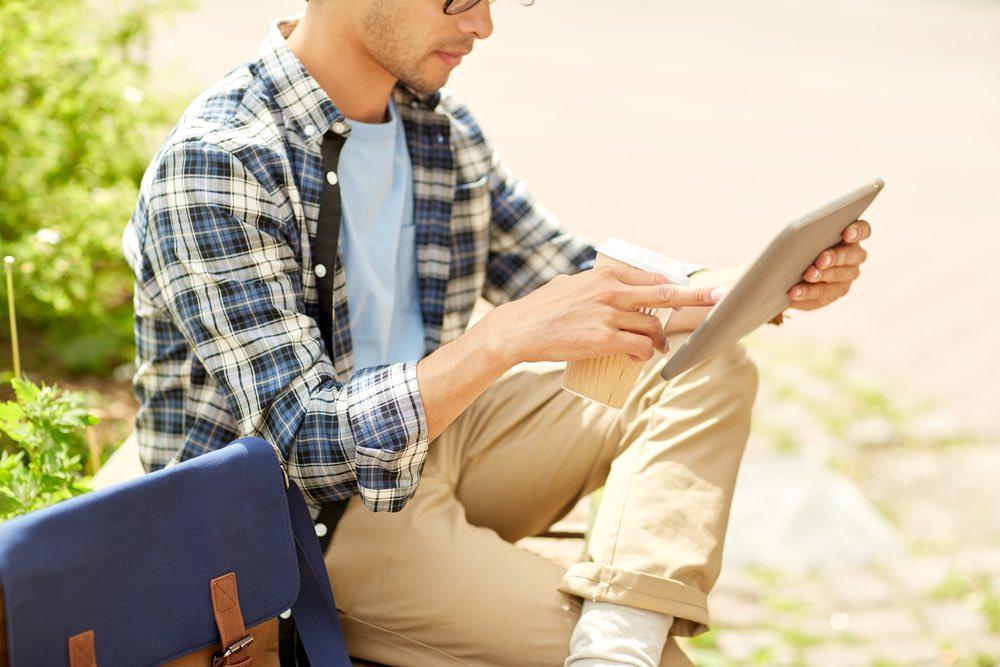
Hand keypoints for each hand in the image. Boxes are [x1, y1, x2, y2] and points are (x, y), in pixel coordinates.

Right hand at [488, 265, 723, 363]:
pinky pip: (638, 347)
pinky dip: (644, 353)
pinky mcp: (602, 340)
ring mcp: (608, 316)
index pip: (653, 278)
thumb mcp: (572, 284)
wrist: (519, 329)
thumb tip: (612, 285)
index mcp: (606, 274)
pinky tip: (638, 357)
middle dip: (696, 296)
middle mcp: (611, 291)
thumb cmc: (543, 308)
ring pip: (651, 327)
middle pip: (665, 294)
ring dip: (658, 340)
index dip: (680, 285)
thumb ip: (595, 283)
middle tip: (718, 300)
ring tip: (653, 348)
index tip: (701, 288)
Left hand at [788, 219, 871, 310]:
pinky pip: (823, 295)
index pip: (862, 230)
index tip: (847, 234)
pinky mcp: (834, 293)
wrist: (786, 270)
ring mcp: (846, 276)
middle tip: (820, 261)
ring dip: (821, 277)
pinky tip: (794, 293)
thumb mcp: (799, 235)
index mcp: (849, 236)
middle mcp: (853, 256)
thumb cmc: (796, 243)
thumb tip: (794, 234)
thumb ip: (804, 232)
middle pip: (850, 255)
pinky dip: (807, 293)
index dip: (857, 231)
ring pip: (838, 277)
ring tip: (806, 276)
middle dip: (835, 257)